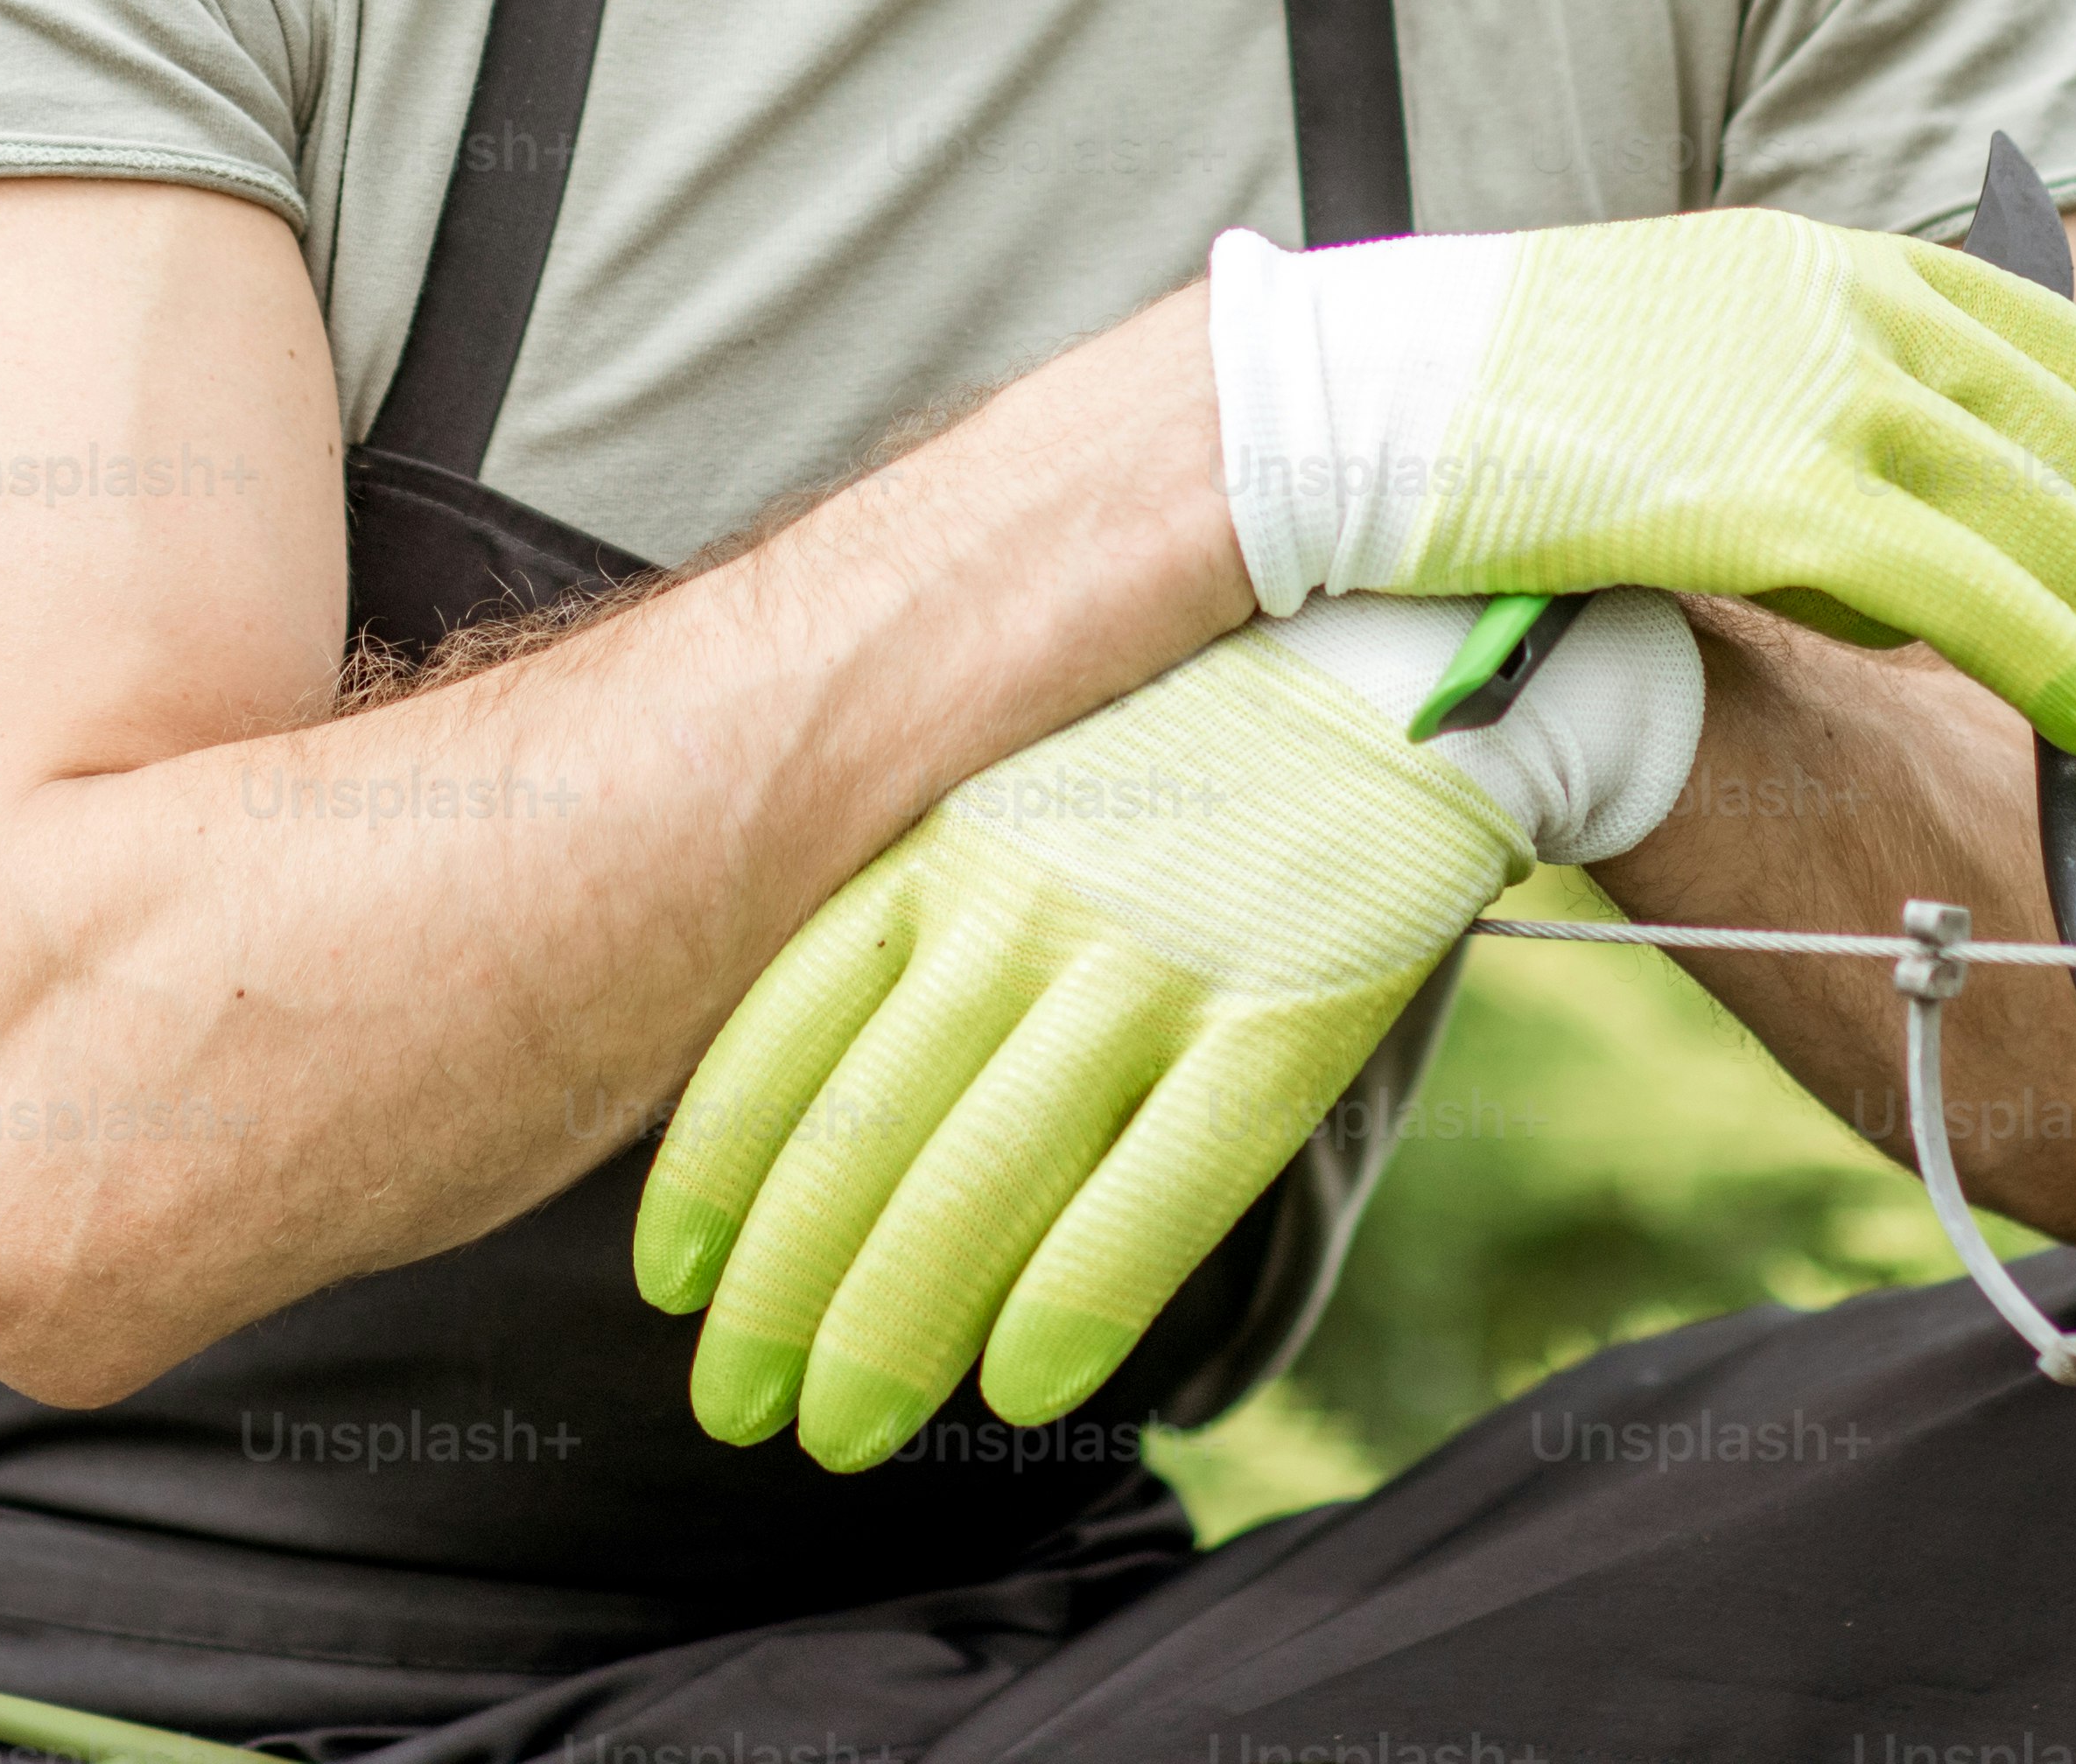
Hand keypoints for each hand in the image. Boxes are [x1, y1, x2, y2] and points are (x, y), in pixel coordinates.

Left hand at [636, 590, 1701, 1467]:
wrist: (1405, 638)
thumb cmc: (1200, 736)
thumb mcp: (1024, 781)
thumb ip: (935, 908)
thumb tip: (833, 1074)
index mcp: (944, 841)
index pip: (785, 1032)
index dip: (715, 1175)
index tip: (670, 1285)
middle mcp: (1022, 900)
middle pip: (863, 1133)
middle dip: (782, 1295)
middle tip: (737, 1411)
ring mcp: (1151, 952)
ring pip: (981, 1177)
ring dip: (894, 1327)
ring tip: (840, 1437)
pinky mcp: (1285, 1005)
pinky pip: (1160, 1185)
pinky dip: (1076, 1301)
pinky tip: (1020, 1391)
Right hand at [1209, 205, 2075, 758]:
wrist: (1345, 403)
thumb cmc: (1474, 403)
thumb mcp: (1663, 357)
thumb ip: (1783, 413)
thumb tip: (1879, 554)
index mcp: (1814, 263)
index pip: (2033, 336)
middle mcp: (1840, 310)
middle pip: (2061, 440)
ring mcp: (1809, 395)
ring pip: (2040, 517)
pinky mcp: (1771, 498)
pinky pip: (1964, 587)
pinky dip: (2049, 653)